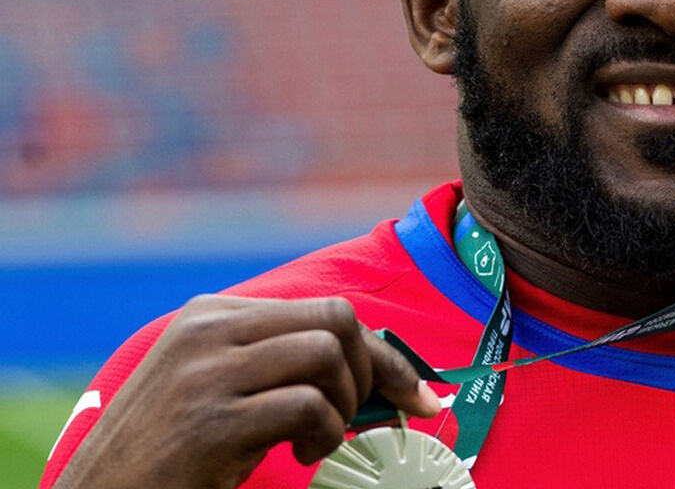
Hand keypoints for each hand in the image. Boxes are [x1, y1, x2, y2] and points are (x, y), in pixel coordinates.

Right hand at [52, 295, 441, 488]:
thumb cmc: (170, 451)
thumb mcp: (217, 385)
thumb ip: (275, 362)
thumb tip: (370, 365)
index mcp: (212, 315)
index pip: (324, 311)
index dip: (380, 353)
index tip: (415, 392)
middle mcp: (208, 330)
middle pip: (335, 319)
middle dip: (373, 370)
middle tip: (360, 416)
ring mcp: (206, 372)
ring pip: (327, 354)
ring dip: (343, 405)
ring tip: (318, 439)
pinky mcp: (211, 421)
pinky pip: (307, 406)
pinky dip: (325, 434)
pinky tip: (301, 454)